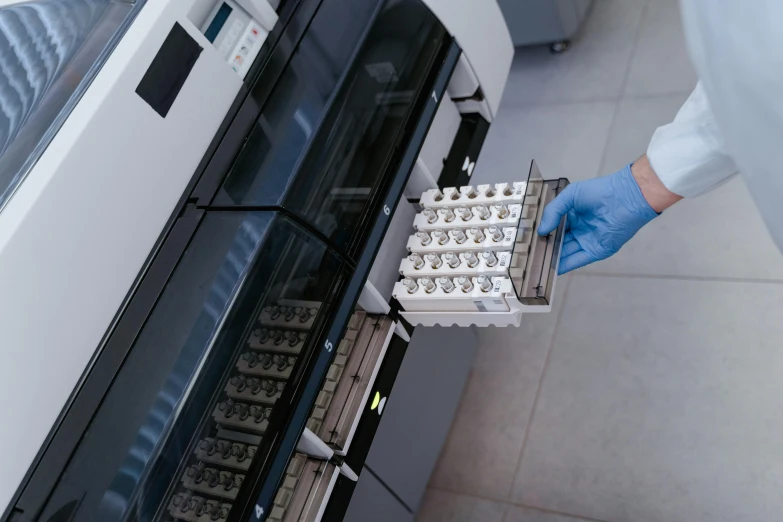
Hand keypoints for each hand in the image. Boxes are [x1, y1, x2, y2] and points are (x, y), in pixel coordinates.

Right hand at [537, 163, 659, 273]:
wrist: (626, 197)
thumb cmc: (600, 192)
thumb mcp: (570, 196)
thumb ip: (553, 212)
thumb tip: (541, 231)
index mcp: (572, 216)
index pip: (553, 228)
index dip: (543, 234)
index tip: (529, 240)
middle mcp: (579, 230)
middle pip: (558, 243)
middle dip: (545, 249)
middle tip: (529, 255)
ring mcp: (587, 241)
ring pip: (565, 253)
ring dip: (552, 259)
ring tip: (535, 265)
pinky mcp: (596, 251)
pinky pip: (577, 260)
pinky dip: (564, 265)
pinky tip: (551, 269)